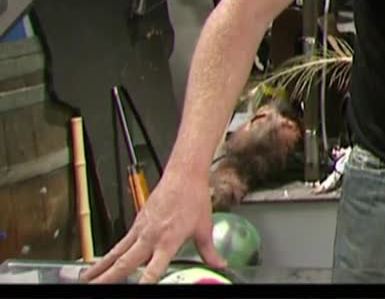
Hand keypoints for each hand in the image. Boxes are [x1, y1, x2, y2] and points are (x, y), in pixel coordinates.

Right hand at [80, 172, 224, 283]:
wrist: (183, 175)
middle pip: (125, 262)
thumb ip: (209, 250)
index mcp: (168, 241)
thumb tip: (220, 264)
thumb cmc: (193, 198)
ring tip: (86, 278)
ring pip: (117, 252)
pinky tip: (102, 262)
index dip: (145, 281)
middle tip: (95, 287)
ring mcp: (141, 229)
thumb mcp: (204, 228)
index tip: (138, 289)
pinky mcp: (137, 223)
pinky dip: (109, 254)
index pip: (154, 268)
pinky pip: (120, 242)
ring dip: (101, 266)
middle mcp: (151, 237)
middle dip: (109, 277)